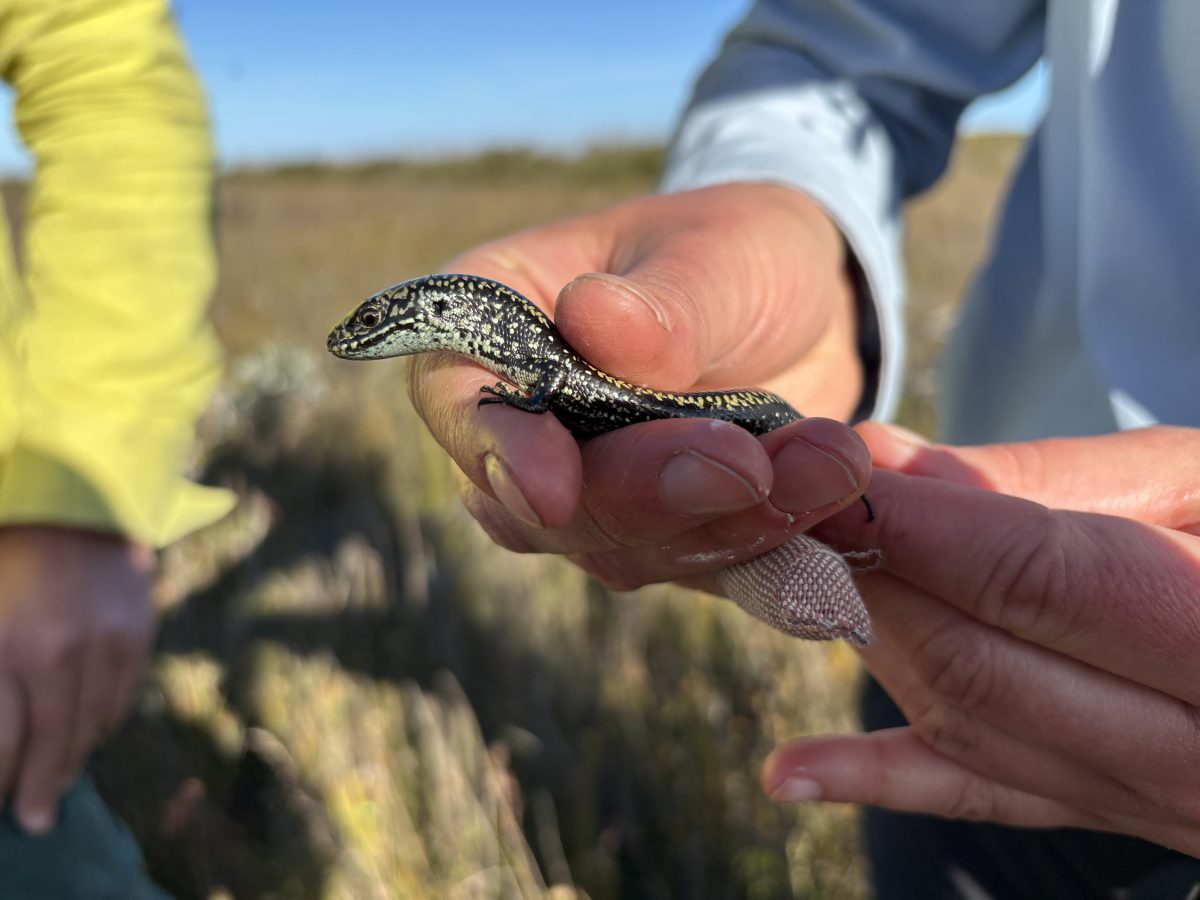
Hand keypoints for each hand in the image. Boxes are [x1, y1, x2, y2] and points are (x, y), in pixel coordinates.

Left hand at [0, 525, 155, 833]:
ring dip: (71, 759)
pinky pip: (121, 700)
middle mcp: (58, 651)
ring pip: (90, 727)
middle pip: (49, 744)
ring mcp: (105, 644)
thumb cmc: (5, 560)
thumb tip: (4, 737)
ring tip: (57, 779)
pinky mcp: (139, 636)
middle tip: (33, 819)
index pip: (3, 740)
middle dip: (36, 788)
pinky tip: (85, 731)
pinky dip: (101, 722)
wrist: (74, 501)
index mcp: (4, 645)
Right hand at [409, 183, 870, 590]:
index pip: (458, 396)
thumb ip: (661, 303)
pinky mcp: (662, 539)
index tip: (554, 488)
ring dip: (727, 522)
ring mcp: (590, 494)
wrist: (806, 306)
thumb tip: (593, 320)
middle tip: (745, 464)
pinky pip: (701, 568)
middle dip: (646, 494)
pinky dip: (767, 556)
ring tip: (830, 461)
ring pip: (625, 547)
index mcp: (494, 327)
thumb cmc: (735, 250)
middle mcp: (525, 426)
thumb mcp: (714, 250)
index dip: (497, 449)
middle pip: (544, 500)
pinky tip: (829, 540)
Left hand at [762, 425, 1199, 854]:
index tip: (833, 470)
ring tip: (787, 572)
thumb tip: (891, 465)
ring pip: (963, 723)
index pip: (1043, 582)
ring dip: (864, 641)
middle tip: (795, 506)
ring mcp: (1146, 801)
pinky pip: (981, 798)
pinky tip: (791, 772)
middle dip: (873, 578)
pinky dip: (882, 783)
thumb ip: (1052, 482)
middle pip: (982, 661)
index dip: (921, 526)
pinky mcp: (1106, 812)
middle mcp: (1195, 752)